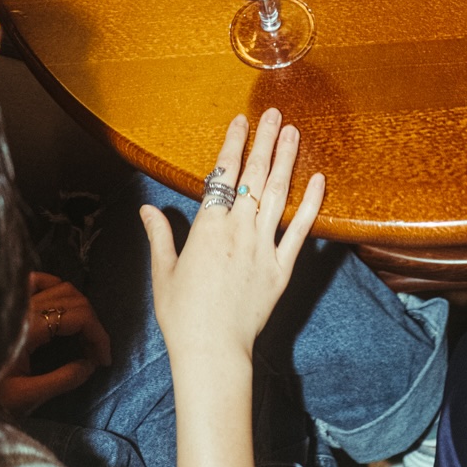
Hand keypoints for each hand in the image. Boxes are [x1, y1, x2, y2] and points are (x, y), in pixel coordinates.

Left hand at [0, 272, 110, 411]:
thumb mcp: (27, 398)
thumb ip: (62, 380)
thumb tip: (90, 364)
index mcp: (29, 327)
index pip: (79, 315)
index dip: (99, 335)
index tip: (105, 361)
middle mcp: (23, 306)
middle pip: (74, 299)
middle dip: (93, 324)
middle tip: (97, 354)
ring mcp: (14, 301)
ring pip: (60, 287)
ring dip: (80, 308)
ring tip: (84, 336)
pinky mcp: (7, 303)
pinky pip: (37, 280)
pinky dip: (56, 287)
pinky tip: (61, 306)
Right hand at [142, 110, 324, 375]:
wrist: (212, 352)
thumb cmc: (182, 315)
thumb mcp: (164, 272)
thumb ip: (160, 235)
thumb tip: (148, 209)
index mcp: (208, 228)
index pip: (223, 175)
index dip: (232, 144)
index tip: (240, 121)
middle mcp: (239, 231)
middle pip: (254, 176)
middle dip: (264, 141)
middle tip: (273, 113)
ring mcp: (263, 248)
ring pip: (277, 195)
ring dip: (286, 160)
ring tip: (292, 132)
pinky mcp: (282, 269)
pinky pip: (300, 232)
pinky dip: (310, 204)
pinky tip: (318, 180)